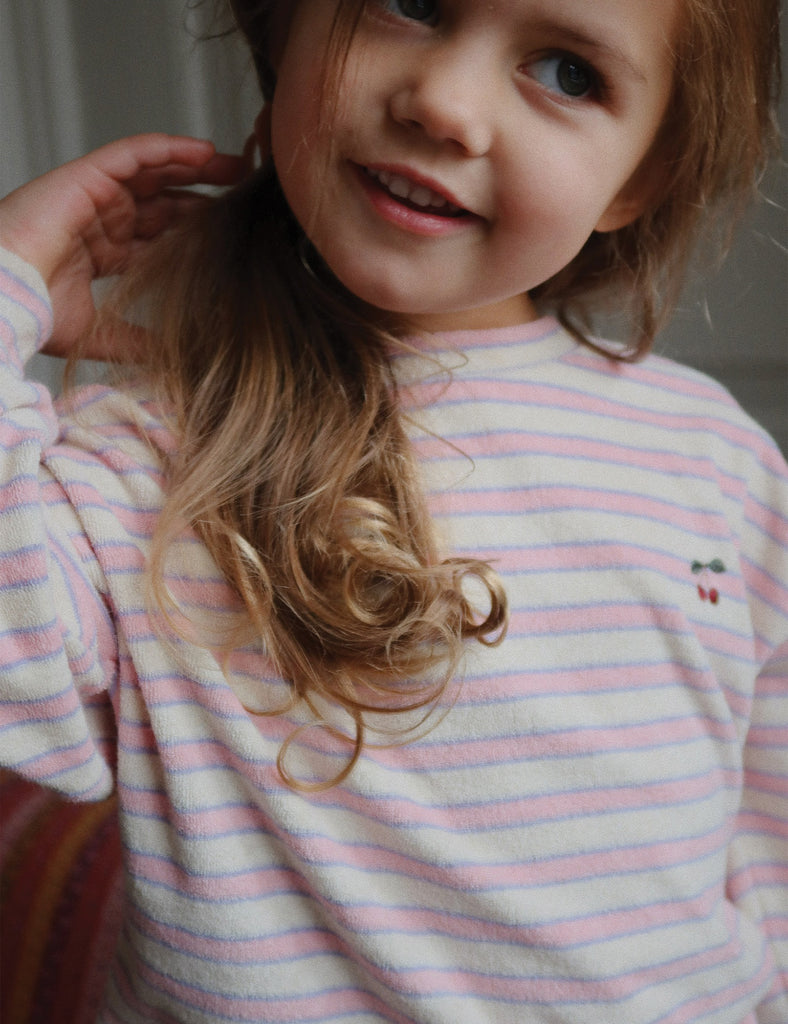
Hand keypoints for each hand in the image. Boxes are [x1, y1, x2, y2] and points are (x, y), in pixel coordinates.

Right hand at [0, 134, 245, 356]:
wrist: (2, 299)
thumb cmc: (32, 314)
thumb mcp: (101, 332)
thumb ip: (138, 340)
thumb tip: (177, 357)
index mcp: (105, 253)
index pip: (160, 236)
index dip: (195, 230)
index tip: (232, 232)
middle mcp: (102, 221)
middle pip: (164, 200)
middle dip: (203, 194)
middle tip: (244, 192)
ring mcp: (93, 196)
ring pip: (153, 171)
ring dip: (195, 165)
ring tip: (235, 165)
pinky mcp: (85, 177)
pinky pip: (132, 153)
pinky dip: (167, 148)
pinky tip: (203, 151)